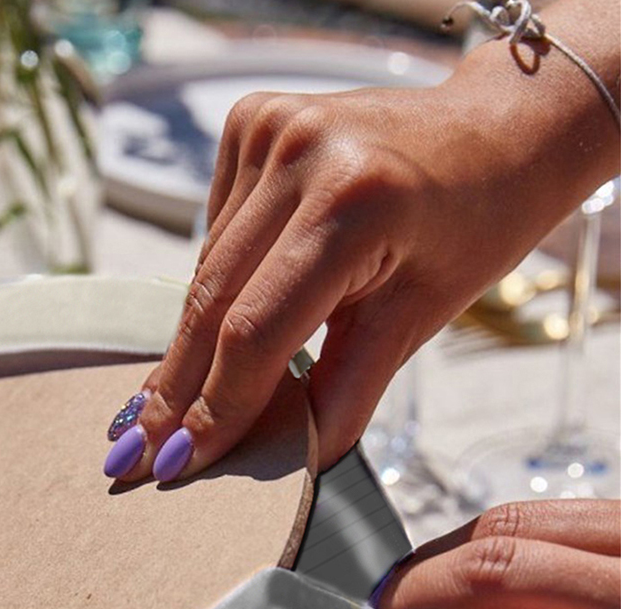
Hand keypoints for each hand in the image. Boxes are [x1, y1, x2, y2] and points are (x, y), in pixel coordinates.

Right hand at [101, 0, 619, 481]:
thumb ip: (346, 391)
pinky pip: (215, 232)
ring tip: (157, 410)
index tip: (177, 463)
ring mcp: (270, 127)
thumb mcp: (419, 317)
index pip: (254, 332)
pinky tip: (217, 321)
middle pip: (213, 302)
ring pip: (206, 271)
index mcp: (352, 202)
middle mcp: (300, 152)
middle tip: (132, 453)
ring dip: (189, 344)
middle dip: (176, 388)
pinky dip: (215, 286)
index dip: (214, 407)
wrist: (499, 131)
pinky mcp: (252, 121)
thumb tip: (286, 462)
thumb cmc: (474, 225)